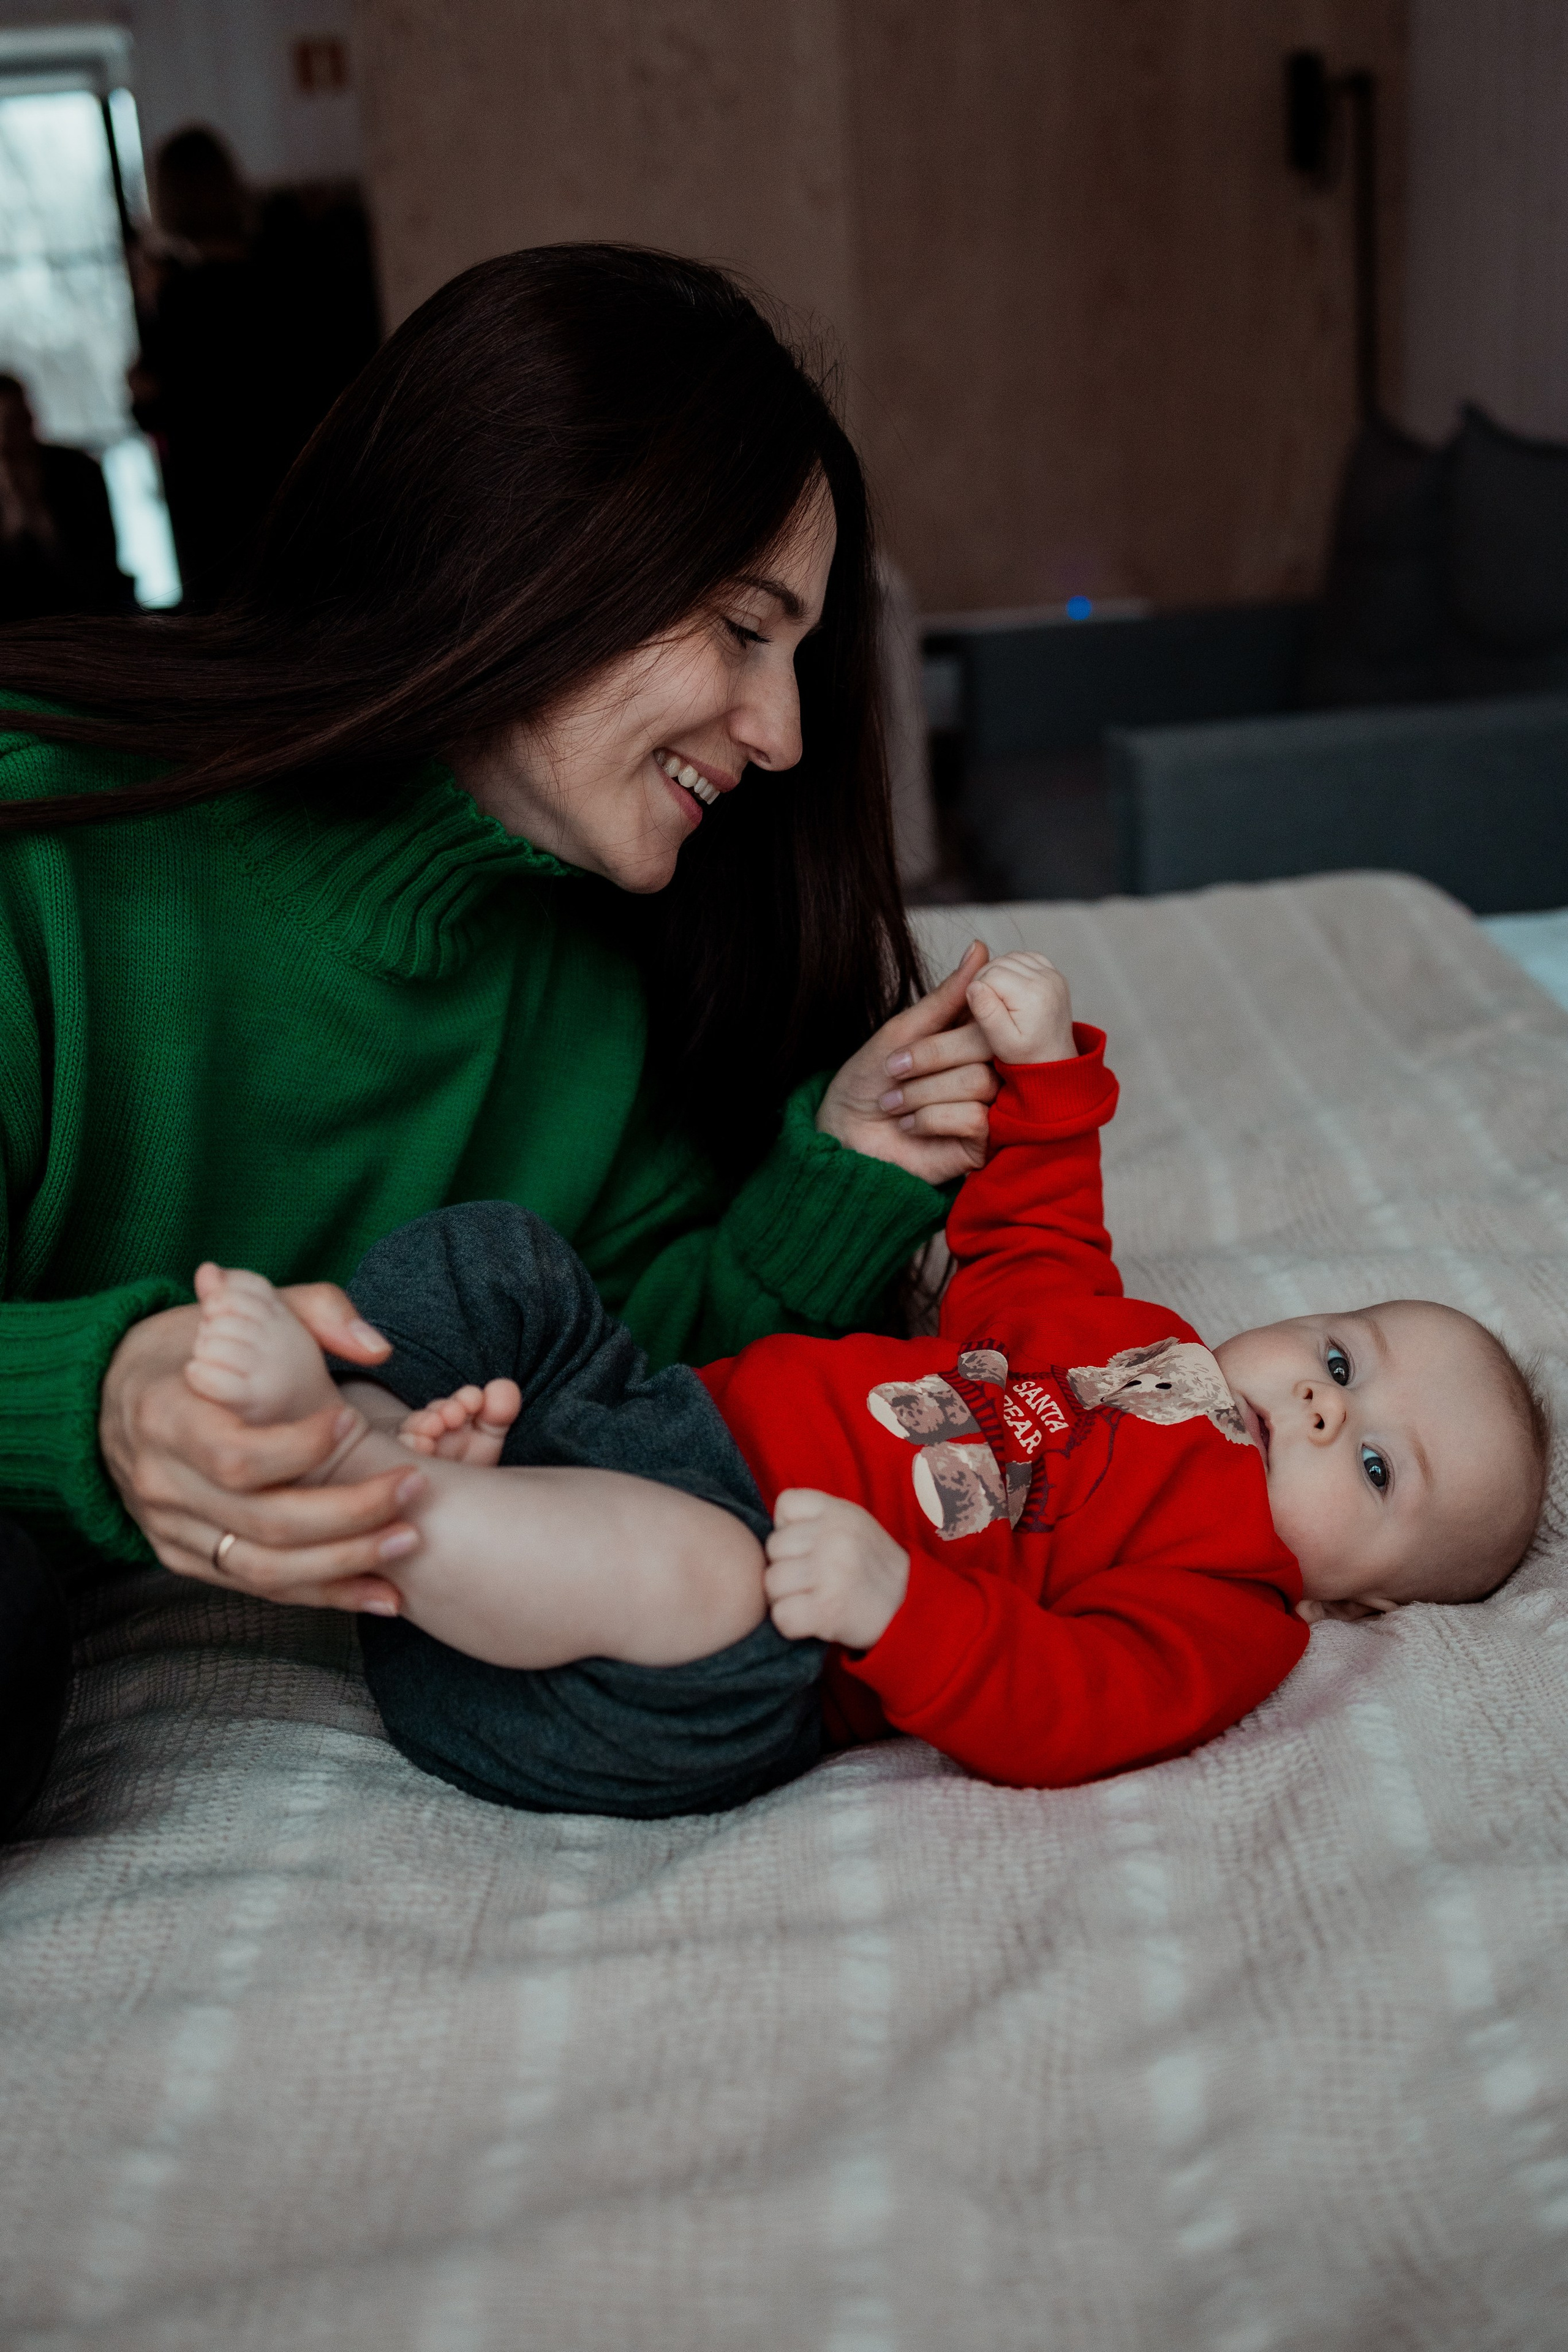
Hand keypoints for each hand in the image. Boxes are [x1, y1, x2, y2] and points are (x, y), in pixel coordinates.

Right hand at [99, 1286, 424, 1611]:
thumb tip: (377, 1349)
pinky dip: (322, 1592)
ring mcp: (169, 1527)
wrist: (113, 1392)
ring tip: (408, 1541)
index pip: (236, 1455)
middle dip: (349, 1512)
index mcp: (166, 1414)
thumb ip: (319, 1310)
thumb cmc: (194, 1346)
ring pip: (262, 1568)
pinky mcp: (184, 1557)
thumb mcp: (245, 1306)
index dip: (301, 1449)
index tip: (353, 1422)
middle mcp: (161, 1480)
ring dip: (344, 1563)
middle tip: (413, 1487)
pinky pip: (257, 1587)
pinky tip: (381, 1591)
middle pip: (262, 1521)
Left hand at [763, 1489, 909, 1648]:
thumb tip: (772, 1529)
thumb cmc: (870, 1567)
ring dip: (784, 1597)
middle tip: (810, 1579)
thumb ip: (816, 1518)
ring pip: (772, 1582)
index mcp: (840, 1512)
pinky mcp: (827, 1610)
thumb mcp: (852, 1525)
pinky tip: (810, 1619)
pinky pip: (781, 1616)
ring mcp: (831, 1573)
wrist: (909, 1608)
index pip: (786, 1504)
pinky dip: (790, 1623)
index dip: (788, 1527)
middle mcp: (835, 1537)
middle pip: (773, 1547)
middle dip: (784, 1566)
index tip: (807, 1546)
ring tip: (810, 1598)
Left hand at [816, 941, 999, 1183]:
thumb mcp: (901, 1032)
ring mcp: (987, 1107)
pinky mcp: (982, 1143)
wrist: (844, 1137)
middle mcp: (986, 1069)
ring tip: (895, 1103)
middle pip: (988, 1046)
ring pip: (980, 1082)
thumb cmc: (868, 1083)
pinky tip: (910, 1126)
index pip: (990, 1014)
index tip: (916, 1035)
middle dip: (932, 1057)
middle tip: (894, 1069)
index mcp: (970, 1039)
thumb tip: (980, 948)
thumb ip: (945, 997)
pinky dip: (933, 1118)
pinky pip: (976, 1117)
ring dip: (924, 1091)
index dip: (961, 1018)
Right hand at [965, 951, 1075, 1063]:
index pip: (990, 975)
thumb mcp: (1002, 1042)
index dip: (977, 990)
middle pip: (1000, 962)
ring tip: (997, 997)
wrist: (1054, 1059)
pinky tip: (1011, 987)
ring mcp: (1052, 974)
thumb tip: (973, 986)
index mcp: (1032, 996)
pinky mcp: (1054, 973)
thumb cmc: (1027, 1056)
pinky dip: (1013, 967)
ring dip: (998, 972)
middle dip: (986, 980)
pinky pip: (1026, 957)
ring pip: (1011, 957)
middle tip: (987, 1005)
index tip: (981, 1011)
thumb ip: (987, 1013)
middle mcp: (1046, 980)